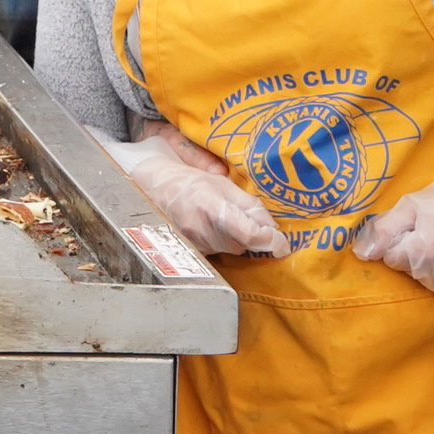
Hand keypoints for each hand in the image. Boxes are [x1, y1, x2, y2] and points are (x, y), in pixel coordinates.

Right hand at [108, 122, 286, 258]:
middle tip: (244, 216)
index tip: (282, 243)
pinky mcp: (189, 251)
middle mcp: (200, 228)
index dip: (270, 240)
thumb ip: (248, 205)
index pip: (249, 234)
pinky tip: (209, 226)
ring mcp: (192, 242)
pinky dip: (221, 242)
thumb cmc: (187, 181)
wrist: (150, 187)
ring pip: (230, 250)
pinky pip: (217, 251)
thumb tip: (271, 226)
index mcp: (210, 205)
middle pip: (242, 244)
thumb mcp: (221, 183)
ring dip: (235, 238)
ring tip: (220, 217)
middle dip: (251, 234)